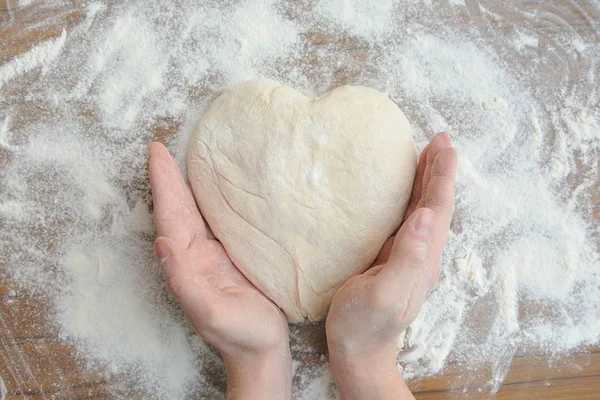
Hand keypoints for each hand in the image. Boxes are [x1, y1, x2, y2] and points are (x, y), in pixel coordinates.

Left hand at [148, 142, 291, 398]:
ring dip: (183, 186)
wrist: (263, 349)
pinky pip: (214, 221)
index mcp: (188, 264)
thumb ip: (184, 281)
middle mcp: (195, 255)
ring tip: (176, 160)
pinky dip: (206, 201)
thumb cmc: (241, 335)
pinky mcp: (231, 256)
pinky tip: (210, 190)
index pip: (171, 217)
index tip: (156, 155)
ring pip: (194, 212)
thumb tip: (162, 243)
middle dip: (168, 178)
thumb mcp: (210, 312)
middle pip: (178, 208)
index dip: (163, 185)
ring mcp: (212, 255)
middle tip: (159, 148)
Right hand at [325, 132, 456, 399]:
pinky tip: (403, 188)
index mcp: (423, 257)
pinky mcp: (393, 256)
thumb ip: (407, 257)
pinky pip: (407, 217)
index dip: (441, 174)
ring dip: (427, 179)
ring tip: (425, 154)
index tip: (443, 144)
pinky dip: (411, 196)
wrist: (359, 350)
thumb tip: (425, 216)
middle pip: (436, 203)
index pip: (438, 207)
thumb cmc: (366, 324)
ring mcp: (408, 254)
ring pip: (424, 208)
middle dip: (438, 169)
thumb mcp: (385, 293)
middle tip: (438, 138)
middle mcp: (421, 253)